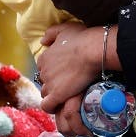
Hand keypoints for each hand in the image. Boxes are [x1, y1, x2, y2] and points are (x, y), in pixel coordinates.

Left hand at [37, 22, 104, 136]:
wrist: (92, 51)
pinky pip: (47, 105)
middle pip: (44, 81)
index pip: (44, 68)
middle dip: (54, 83)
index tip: (63, 73)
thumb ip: (51, 34)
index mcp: (44, 57)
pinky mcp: (57, 94)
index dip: (53, 71)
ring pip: (45, 93)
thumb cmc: (82, 39)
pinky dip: (51, 107)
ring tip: (67, 95)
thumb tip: (43, 41)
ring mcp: (49, 83)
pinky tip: (59, 106)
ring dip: (53, 95)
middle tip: (68, 84)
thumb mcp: (64, 29)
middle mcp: (43, 70)